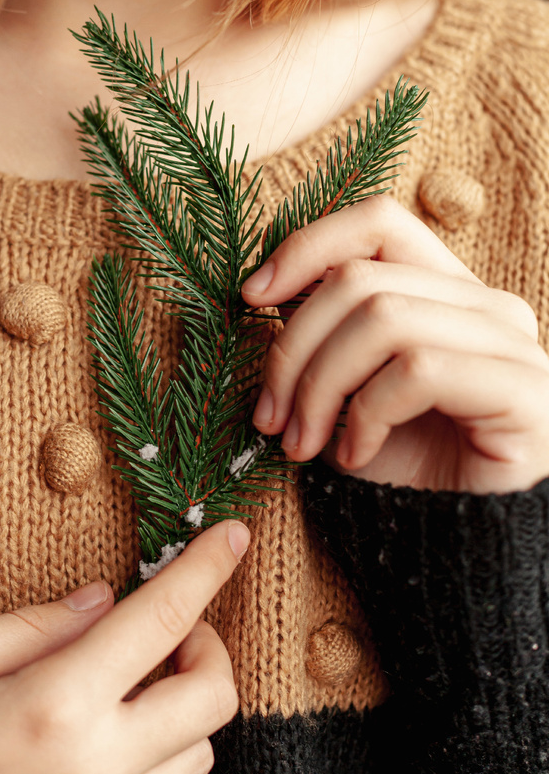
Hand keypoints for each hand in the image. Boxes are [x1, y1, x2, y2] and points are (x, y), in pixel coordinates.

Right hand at [0, 520, 248, 773]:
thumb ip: (29, 625)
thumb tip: (101, 599)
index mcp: (53, 705)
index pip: (160, 619)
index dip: (207, 567)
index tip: (233, 535)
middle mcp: (93, 772)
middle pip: (212, 696)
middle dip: (208, 646)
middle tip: (168, 632)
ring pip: (198, 755)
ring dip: (183, 709)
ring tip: (134, 689)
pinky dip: (159, 761)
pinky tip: (114, 741)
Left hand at [241, 196, 548, 493]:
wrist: (458, 549)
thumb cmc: (401, 469)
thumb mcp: (344, 390)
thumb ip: (320, 334)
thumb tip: (260, 289)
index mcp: (447, 292)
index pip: (378, 223)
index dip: (307, 246)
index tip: (251, 298)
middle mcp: (486, 306)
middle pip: (361, 278)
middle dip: (293, 348)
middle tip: (269, 417)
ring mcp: (510, 345)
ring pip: (382, 317)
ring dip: (320, 386)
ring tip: (302, 443)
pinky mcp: (522, 390)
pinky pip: (417, 370)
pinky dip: (366, 414)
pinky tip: (354, 454)